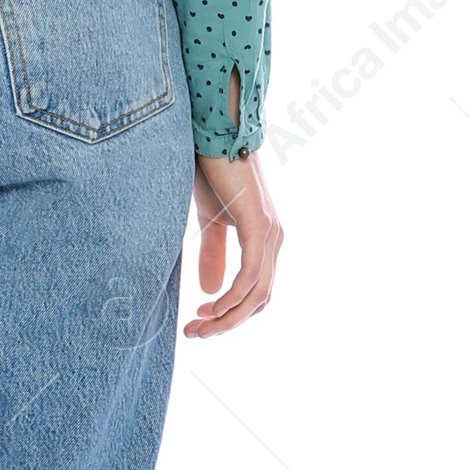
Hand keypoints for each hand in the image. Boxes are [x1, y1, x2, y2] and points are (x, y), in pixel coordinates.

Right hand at [185, 152, 281, 337]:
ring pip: (257, 293)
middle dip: (227, 324)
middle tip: (195, 335)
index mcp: (265, 240)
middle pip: (259, 300)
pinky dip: (232, 296)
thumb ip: (213, 253)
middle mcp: (274, 240)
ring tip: (198, 329)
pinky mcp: (258, 225)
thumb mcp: (209, 220)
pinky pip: (251, 274)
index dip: (231, 314)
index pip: (256, 293)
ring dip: (227, 317)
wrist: (213, 134)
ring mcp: (270, 234)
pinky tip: (211, 307)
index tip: (199, 323)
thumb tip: (208, 290)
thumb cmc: (212, 172)